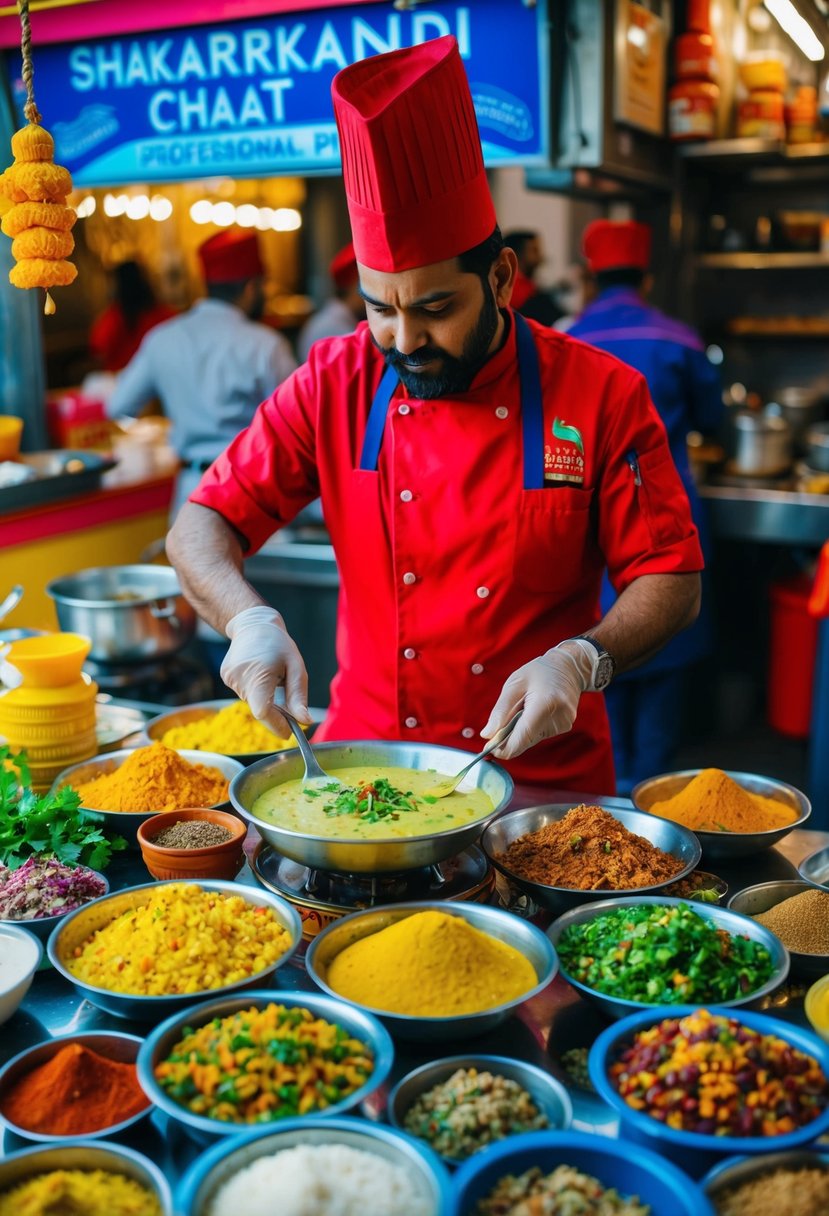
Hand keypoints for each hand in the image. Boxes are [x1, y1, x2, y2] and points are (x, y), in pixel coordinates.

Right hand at [220, 606, 310, 735]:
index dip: (277, 725)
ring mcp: (229, 678)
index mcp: (258, 673)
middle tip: (289, 707)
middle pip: (258, 709)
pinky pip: (245, 693)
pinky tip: (260, 674)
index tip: (290, 732)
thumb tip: (305, 722)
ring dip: (265, 699)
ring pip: (252, 702)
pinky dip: (256, 691)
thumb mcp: (296, 668)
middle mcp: (239, 677)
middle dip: (275, 714)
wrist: (253, 624)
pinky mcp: (225, 677)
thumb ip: (299, 697)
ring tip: (273, 678)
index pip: (263, 711)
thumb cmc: (278, 644)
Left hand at [480, 641, 593, 758]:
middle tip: (500, 724)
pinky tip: (534, 711)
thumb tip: (487, 734)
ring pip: (532, 739)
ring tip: (524, 708)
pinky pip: (540, 734)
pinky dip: (531, 727)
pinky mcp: (565, 727)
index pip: (523, 737)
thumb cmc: (538, 673)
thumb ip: (500, 711)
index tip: (489, 749)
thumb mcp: (514, 684)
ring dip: (521, 731)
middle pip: (526, 741)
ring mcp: (564, 723)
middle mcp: (558, 717)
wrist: (568, 668)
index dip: (504, 748)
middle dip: (509, 738)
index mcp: (545, 704)